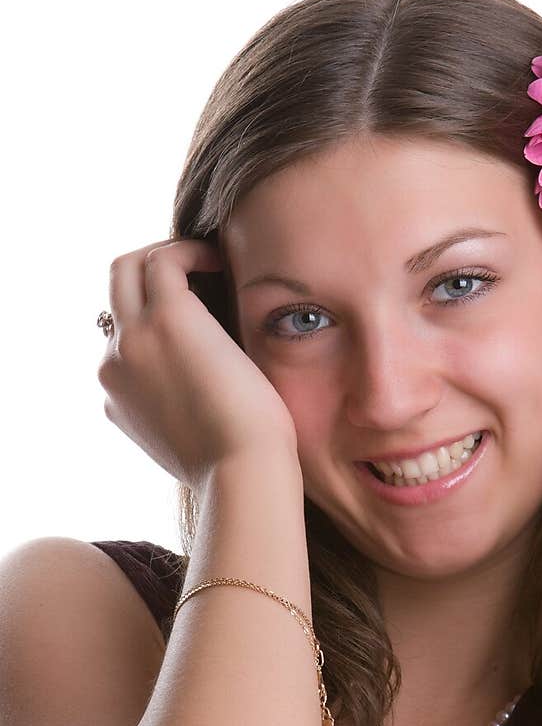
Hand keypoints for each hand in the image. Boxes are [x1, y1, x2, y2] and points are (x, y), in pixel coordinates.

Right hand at [98, 238, 300, 493]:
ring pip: (127, 268)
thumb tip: (215, 390)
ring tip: (211, 261)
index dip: (155, 318)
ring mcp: (134, 340)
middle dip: (150, 275)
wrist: (243, 474)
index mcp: (118, 400)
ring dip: (168, 255)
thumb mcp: (199, 442)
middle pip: (115, 295)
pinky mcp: (167, 318)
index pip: (122, 341)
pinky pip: (164, 260)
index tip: (197, 313)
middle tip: (197, 273)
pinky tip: (223, 260)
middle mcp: (114, 367)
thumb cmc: (239, 465)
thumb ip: (189, 412)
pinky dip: (192, 251)